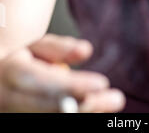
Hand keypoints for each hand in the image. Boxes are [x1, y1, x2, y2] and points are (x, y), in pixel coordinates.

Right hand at [0, 34, 125, 112]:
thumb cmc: (18, 61)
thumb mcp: (33, 47)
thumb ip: (59, 48)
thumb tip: (86, 51)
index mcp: (11, 72)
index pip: (44, 83)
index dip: (74, 86)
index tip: (102, 83)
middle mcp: (8, 100)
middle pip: (49, 108)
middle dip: (86, 106)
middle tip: (116, 99)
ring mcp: (12, 116)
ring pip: (49, 120)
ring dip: (84, 114)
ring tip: (110, 104)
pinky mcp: (18, 123)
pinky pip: (48, 122)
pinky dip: (73, 117)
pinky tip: (93, 110)